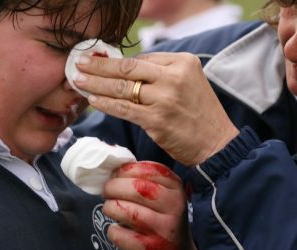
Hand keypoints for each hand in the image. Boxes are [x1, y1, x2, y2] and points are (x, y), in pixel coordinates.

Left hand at [74, 52, 238, 165]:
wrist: (217, 144)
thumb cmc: (200, 114)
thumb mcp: (189, 82)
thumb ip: (162, 74)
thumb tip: (127, 71)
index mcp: (183, 62)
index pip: (142, 59)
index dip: (116, 61)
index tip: (98, 60)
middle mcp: (174, 76)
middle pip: (128, 68)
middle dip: (100, 66)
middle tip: (79, 63)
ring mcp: (165, 98)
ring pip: (122, 87)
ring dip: (96, 84)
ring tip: (78, 80)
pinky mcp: (156, 120)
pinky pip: (124, 108)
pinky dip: (106, 103)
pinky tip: (92, 99)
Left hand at [103, 161, 202, 249]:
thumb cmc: (161, 217)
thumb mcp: (162, 193)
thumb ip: (142, 178)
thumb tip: (111, 168)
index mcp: (175, 187)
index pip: (148, 169)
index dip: (125, 170)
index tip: (115, 175)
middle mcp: (174, 206)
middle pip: (136, 187)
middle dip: (113, 187)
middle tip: (107, 191)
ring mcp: (164, 229)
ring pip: (125, 210)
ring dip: (110, 207)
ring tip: (111, 209)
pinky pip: (120, 234)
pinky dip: (113, 231)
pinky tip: (119, 230)